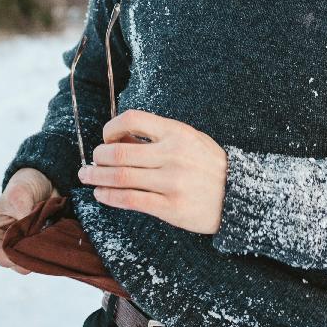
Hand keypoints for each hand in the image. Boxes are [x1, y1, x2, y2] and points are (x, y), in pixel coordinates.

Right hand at [0, 167, 54, 272]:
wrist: (42, 183)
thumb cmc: (23, 186)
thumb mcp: (19, 192)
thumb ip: (22, 209)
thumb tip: (31, 227)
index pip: (0, 256)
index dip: (15, 257)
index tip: (31, 249)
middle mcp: (5, 247)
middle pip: (18, 264)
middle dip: (32, 256)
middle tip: (46, 244)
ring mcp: (22, 249)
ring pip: (33, 262)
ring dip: (43, 253)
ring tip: (52, 238)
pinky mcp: (37, 249)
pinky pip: (45, 257)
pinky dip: (52, 251)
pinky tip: (59, 241)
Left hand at [77, 110, 227, 235]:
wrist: (239, 195)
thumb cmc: (209, 165)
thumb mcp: (189, 140)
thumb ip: (157, 138)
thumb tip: (117, 140)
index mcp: (177, 132)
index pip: (132, 119)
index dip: (111, 128)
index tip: (106, 138)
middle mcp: (173, 155)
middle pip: (119, 153)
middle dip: (97, 157)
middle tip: (91, 162)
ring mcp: (171, 182)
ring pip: (120, 177)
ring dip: (96, 178)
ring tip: (87, 177)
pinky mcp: (170, 207)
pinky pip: (130, 200)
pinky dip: (109, 196)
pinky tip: (101, 194)